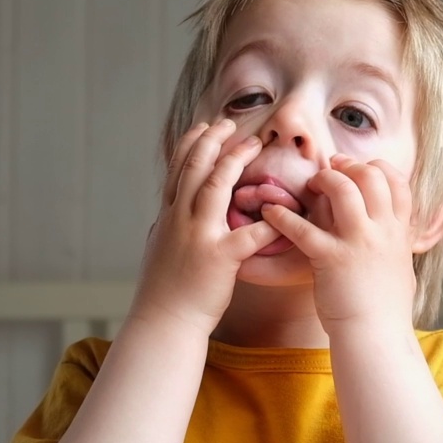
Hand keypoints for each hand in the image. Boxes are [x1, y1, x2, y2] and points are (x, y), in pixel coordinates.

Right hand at [131, 120, 280, 332]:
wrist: (163, 321)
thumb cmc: (164, 291)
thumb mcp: (159, 249)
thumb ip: (166, 228)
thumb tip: (164, 216)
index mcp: (168, 216)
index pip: (177, 169)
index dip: (190, 144)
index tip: (203, 126)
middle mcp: (178, 220)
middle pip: (194, 168)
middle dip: (212, 140)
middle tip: (228, 122)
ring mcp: (197, 236)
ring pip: (214, 187)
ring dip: (234, 161)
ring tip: (253, 143)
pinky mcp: (218, 258)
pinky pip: (248, 234)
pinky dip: (267, 222)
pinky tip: (282, 210)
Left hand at [261, 154, 416, 334]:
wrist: (377, 336)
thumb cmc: (386, 310)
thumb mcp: (400, 269)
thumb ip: (396, 246)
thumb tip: (396, 237)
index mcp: (399, 232)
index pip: (396, 182)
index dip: (377, 168)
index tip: (359, 169)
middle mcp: (382, 231)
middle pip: (370, 176)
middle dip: (348, 166)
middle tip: (330, 169)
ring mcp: (358, 243)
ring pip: (343, 189)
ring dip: (323, 180)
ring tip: (310, 185)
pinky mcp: (330, 258)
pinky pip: (303, 228)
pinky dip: (282, 217)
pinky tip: (270, 213)